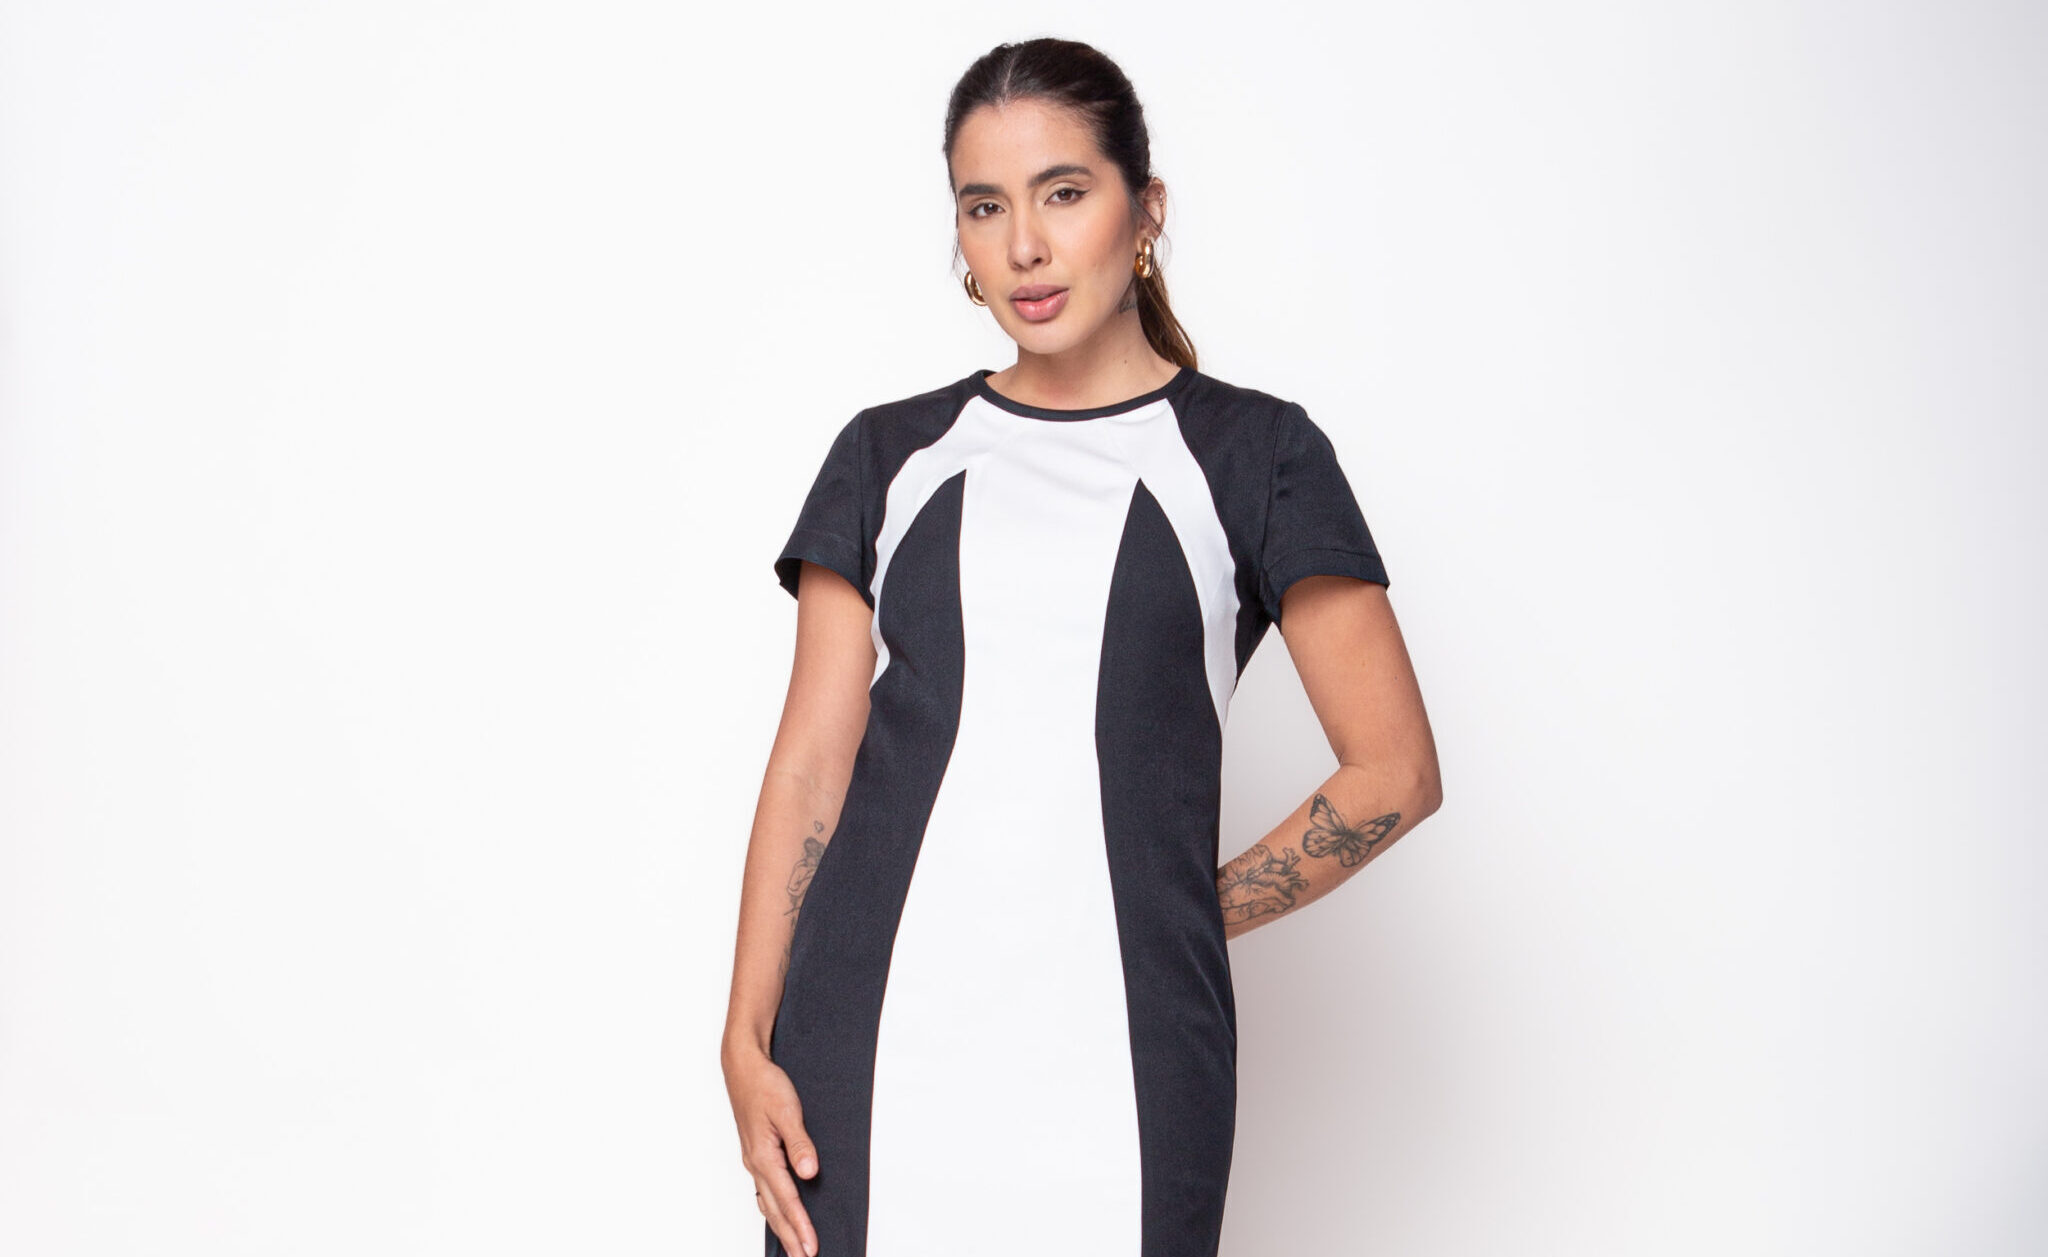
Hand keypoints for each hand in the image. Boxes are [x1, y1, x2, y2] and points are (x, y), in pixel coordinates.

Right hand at [725, 1046, 819, 1256]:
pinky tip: (779, 1214)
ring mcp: (754, 1160)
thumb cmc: (764, 1085)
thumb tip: (809, 1173)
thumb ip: (800, 1143)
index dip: (801, 1225)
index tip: (812, 1247)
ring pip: (768, 1203)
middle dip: (791, 1236)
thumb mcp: (786, 1110)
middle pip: (775, 1209)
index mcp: (763, 1156)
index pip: (787, 1199)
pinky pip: (765, 1190)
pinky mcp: (756, 1154)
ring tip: (794, 1246)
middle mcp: (756, 1163)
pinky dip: (773, 1209)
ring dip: (782, 1226)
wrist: (743, 1067)